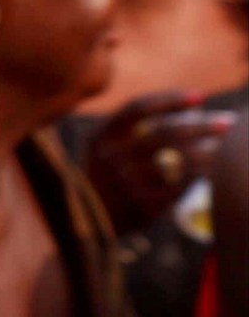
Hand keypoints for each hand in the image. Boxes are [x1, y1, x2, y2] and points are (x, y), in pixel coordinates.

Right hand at [84, 91, 234, 228]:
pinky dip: (199, 177)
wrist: (89, 220)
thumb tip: (193, 107)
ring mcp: (127, 183)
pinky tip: (209, 172)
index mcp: (101, 136)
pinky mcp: (142, 205)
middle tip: (227, 124)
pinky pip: (182, 186)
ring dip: (210, 153)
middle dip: (203, 127)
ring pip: (181, 162)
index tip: (199, 96)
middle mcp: (111, 157)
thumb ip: (136, 126)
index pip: (138, 109)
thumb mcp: (104, 146)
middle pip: (167, 134)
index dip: (170, 100)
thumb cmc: (107, 173)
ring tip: (224, 149)